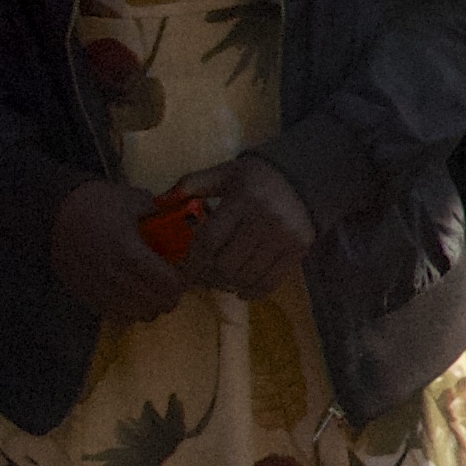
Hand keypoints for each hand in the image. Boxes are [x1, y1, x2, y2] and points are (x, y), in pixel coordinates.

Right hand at [52, 178, 189, 325]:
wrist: (53, 212)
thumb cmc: (94, 202)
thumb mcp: (132, 199)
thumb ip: (159, 214)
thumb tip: (180, 221)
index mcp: (128, 252)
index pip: (164, 284)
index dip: (177, 285)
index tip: (180, 279)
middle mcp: (112, 276)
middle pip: (151, 303)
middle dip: (166, 298)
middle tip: (170, 289)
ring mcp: (96, 288)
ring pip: (133, 313)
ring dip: (147, 307)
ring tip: (152, 295)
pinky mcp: (82, 294)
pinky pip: (112, 314)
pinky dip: (126, 310)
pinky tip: (130, 298)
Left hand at [163, 155, 316, 294]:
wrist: (305, 177)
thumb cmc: (257, 177)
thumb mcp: (226, 173)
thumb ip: (193, 184)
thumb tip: (160, 201)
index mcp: (242, 199)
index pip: (211, 240)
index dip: (193, 262)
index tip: (183, 273)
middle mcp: (265, 220)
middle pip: (228, 263)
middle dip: (210, 275)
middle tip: (202, 277)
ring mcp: (284, 237)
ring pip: (247, 276)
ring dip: (229, 284)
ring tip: (221, 281)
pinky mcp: (298, 250)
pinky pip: (271, 282)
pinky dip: (252, 291)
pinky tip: (242, 289)